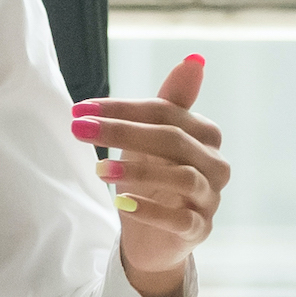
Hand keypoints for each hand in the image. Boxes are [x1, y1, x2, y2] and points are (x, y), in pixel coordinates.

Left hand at [79, 54, 228, 296]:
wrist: (153, 238)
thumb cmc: (153, 180)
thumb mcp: (152, 140)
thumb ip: (170, 102)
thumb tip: (194, 58)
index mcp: (205, 135)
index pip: (164, 112)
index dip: (121, 109)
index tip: (80, 110)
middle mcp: (215, 164)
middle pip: (172, 139)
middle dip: (122, 132)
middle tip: (80, 130)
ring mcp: (210, 198)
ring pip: (181, 177)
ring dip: (137, 171)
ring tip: (99, 171)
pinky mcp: (200, 229)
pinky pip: (179, 219)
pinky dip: (150, 210)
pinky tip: (122, 203)